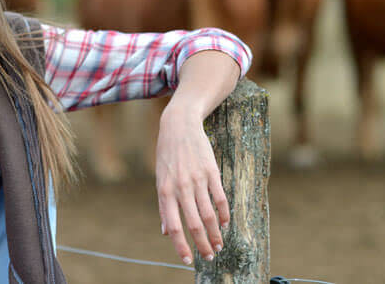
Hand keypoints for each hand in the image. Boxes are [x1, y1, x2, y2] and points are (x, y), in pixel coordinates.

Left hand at [155, 103, 228, 264]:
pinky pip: (220, 198)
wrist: (179, 125)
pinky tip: (225, 224)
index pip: (174, 226)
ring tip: (219, 245)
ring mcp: (197, 179)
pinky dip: (224, 214)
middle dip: (202, 245)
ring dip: (215, 233)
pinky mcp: (211, 171)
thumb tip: (165, 231)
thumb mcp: (159, 179)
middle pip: (194, 224)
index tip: (187, 260)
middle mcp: (181, 187)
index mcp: (165, 191)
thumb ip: (164, 206)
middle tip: (209, 257)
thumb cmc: (167, 155)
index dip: (181, 246)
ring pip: (209, 214)